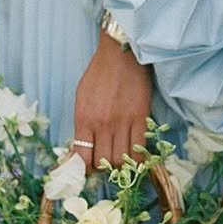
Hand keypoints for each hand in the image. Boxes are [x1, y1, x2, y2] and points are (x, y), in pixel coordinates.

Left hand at [73, 32, 152, 171]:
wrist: (121, 55)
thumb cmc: (99, 74)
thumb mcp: (81, 98)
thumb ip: (82, 123)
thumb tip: (84, 147)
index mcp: (84, 119)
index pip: (83, 157)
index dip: (87, 168)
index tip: (90, 167)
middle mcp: (102, 124)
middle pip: (104, 162)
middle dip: (105, 167)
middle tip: (107, 162)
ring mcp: (123, 122)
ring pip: (123, 159)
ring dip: (121, 163)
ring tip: (121, 157)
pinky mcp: (141, 118)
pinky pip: (140, 149)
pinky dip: (138, 157)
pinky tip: (135, 155)